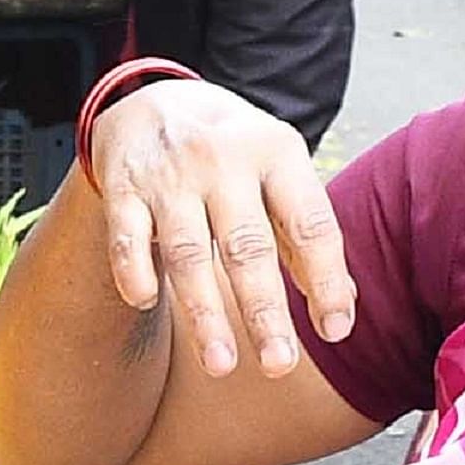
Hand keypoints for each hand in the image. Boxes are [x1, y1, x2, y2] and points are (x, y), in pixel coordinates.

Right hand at [84, 77, 350, 381]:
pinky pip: (126, 238)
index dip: (326, 279)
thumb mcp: (277, 170)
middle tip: (279, 365)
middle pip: (248, 247)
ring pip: (189, 253)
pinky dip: (134, 271)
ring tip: (221, 366)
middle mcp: (224, 161)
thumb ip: (304, 232)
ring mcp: (170, 175)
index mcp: (277, 153)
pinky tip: (146, 302)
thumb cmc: (232, 151)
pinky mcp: (122, 187)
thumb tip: (342, 305)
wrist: (153, 98)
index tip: (336, 331)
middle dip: (264, 311)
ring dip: (204, 313)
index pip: (310, 224)